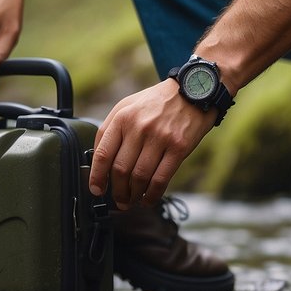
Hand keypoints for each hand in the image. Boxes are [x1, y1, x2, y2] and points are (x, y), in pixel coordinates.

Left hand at [88, 79, 214, 208]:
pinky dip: (153, 195)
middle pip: (121, 169)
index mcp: (122, 117)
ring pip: (140, 177)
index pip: (103, 153)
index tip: (97, 190)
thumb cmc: (157, 102)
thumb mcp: (127, 106)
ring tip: (132, 200)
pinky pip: (161, 179)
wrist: (193, 90)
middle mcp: (139, 127)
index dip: (97, 177)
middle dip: (117, 191)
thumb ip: (110, 129)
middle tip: (118, 200)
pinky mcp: (179, 147)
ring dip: (133, 195)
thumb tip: (98, 160)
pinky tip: (148, 199)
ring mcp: (160, 137)